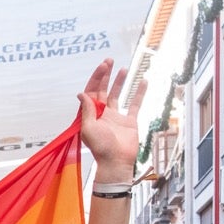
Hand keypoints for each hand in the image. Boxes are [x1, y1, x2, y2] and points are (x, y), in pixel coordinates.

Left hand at [76, 59, 137, 179]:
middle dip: (105, 75)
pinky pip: (134, 104)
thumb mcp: (88, 128)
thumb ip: (87, 110)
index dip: (96, 78)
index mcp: (91, 114)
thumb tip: (81, 93)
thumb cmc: (100, 148)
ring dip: (119, 82)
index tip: (103, 66)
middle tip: (109, 61)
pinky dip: (139, 93)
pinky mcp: (129, 121)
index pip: (92, 91)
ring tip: (123, 69)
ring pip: (117, 94)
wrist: (116, 162)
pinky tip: (142, 82)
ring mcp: (116, 117)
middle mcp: (102, 114)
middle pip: (103, 90)